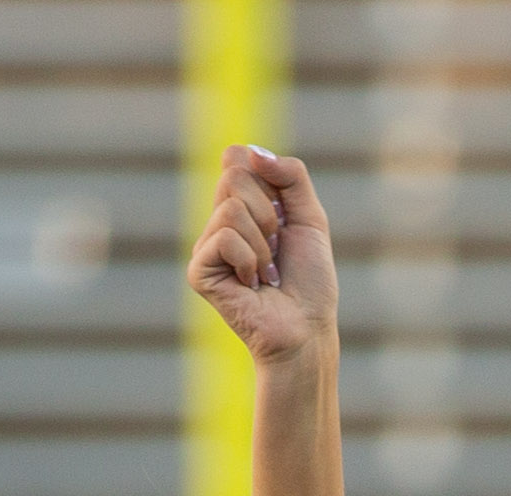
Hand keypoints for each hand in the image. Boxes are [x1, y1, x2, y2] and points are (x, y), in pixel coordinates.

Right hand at [191, 142, 336, 365]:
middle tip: (277, 246)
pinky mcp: (199, 271)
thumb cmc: (310, 281)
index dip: (266, 178)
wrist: (307, 328)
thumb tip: (250, 152)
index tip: (283, 214)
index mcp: (242, 205)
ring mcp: (206, 247)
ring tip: (267, 271)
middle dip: (268, 211)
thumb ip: (291, 176)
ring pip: (230, 209)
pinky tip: (253, 284)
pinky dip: (249, 259)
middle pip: (233, 176)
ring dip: (262, 242)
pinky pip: (223, 238)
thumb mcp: (311, 217)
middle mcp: (219, 222)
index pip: (237, 159)